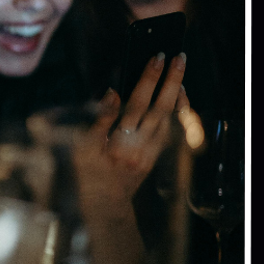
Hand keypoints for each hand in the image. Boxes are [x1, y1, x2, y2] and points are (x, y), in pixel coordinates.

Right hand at [81, 52, 189, 205]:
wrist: (104, 205)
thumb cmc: (88, 175)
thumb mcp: (83, 147)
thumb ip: (100, 118)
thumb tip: (113, 91)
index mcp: (119, 142)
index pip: (137, 103)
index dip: (147, 79)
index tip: (156, 59)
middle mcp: (140, 147)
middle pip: (161, 108)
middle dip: (171, 80)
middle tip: (178, 58)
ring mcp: (151, 152)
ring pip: (170, 119)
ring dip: (177, 94)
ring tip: (180, 72)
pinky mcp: (156, 156)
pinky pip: (172, 130)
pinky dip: (178, 112)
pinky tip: (179, 97)